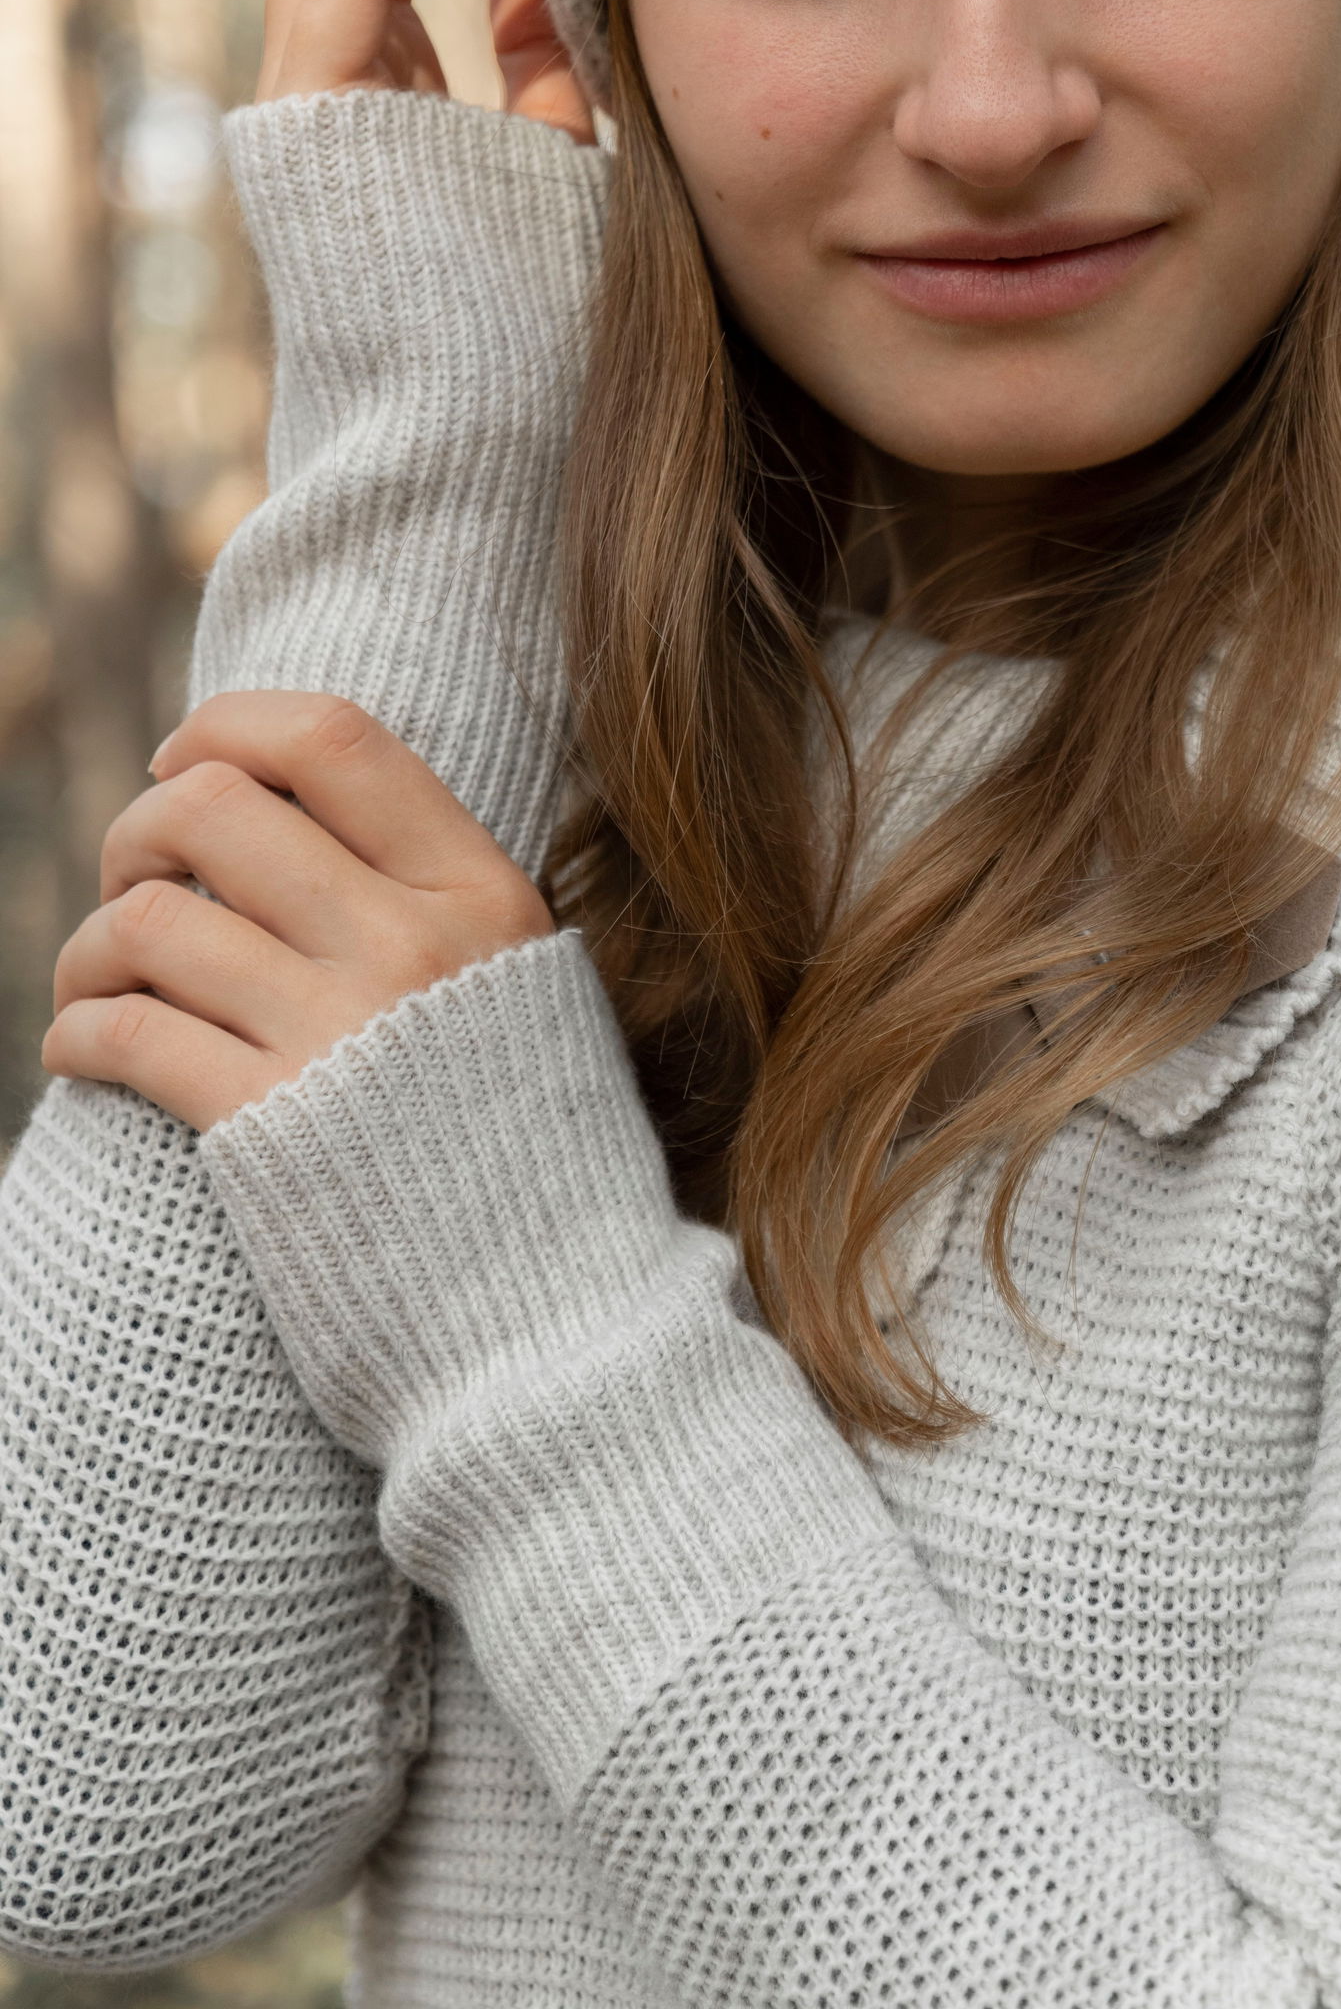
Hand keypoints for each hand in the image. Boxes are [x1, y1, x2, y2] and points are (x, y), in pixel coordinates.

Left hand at [41, 693, 554, 1132]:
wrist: (553, 1322)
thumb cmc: (528, 1153)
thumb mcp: (526, 991)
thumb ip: (441, 901)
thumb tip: (304, 812)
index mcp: (483, 895)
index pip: (332, 738)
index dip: (229, 727)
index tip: (186, 762)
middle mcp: (412, 946)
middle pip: (216, 808)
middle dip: (140, 830)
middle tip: (136, 881)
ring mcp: (338, 1037)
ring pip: (148, 920)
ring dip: (92, 943)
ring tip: (99, 979)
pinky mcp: (266, 1131)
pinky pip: (125, 1034)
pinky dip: (78, 1031)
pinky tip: (85, 1049)